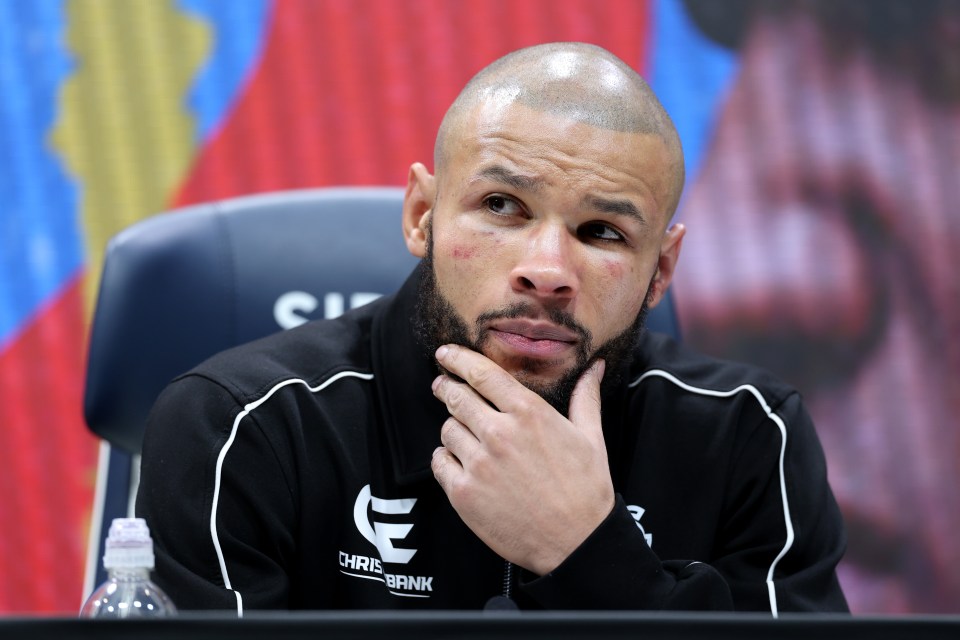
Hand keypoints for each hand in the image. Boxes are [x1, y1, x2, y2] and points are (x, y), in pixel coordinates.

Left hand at [430, 344, 614, 574]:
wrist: (576, 543)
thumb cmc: (586, 490)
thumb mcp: (591, 438)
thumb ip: (586, 398)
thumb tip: (594, 367)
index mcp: (529, 414)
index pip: (482, 373)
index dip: (459, 358)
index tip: (446, 353)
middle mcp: (499, 434)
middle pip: (456, 396)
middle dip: (446, 388)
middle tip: (443, 386)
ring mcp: (479, 464)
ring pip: (446, 429)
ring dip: (452, 428)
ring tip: (464, 434)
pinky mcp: (464, 494)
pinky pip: (439, 462)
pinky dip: (445, 458)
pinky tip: (459, 462)